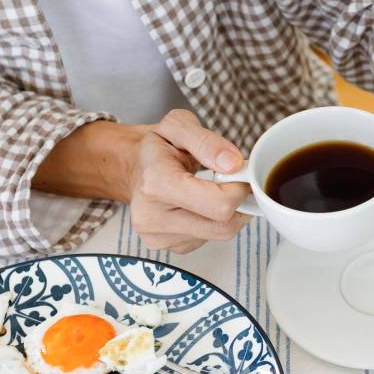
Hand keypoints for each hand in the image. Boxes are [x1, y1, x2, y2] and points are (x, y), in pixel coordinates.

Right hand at [126, 110, 252, 252]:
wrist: (134, 167)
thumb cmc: (158, 147)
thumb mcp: (179, 125)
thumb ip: (207, 141)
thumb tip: (233, 164)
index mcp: (156, 183)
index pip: (219, 204)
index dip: (239, 189)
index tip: (237, 174)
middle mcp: (152, 217)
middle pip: (223, 227)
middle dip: (237, 203)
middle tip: (230, 182)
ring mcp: (159, 238)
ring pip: (220, 236)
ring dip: (226, 214)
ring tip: (210, 191)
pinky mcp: (170, 247)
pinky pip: (209, 241)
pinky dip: (212, 222)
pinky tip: (199, 206)